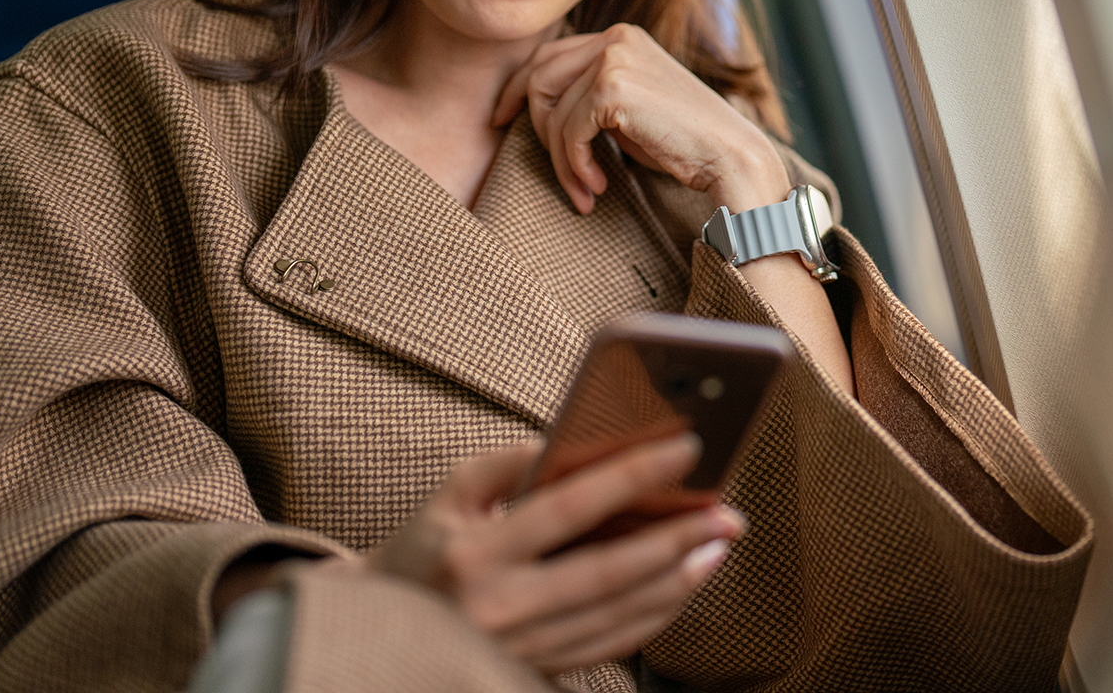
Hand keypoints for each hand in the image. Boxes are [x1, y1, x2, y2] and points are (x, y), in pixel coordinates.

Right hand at [369, 435, 744, 675]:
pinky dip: (654, 615)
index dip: (630, 477)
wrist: (384, 630)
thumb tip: (577, 442)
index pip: (567, 508)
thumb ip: (509, 464)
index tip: (685, 447)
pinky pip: (611, 646)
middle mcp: (500, 609)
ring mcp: (521, 649)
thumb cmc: (424, 548)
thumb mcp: (450, 495)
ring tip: (718, 544)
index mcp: (474, 555)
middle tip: (728, 513)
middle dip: (676, 540)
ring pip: (618, 616)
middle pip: (608, 572)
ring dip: (678, 582)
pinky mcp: (537, 670)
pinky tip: (684, 584)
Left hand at [493, 24, 788, 214]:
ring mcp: (615, 57)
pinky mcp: (612, 86)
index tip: (501, 121)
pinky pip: (568, 131)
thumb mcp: (628, 111)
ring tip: (586, 190)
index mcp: (621, 36)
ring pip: (551, 109)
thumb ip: (590, 96)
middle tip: (561, 175)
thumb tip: (534, 105)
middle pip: (539, 77)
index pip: (548, 55)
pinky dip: (575, 165)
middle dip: (536, 129)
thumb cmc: (682, 144)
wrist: (730, 158)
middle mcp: (616, 37)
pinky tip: (598, 187)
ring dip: (561, 160)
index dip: (517, 89)